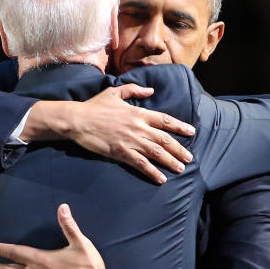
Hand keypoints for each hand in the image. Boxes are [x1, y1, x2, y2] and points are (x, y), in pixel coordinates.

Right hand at [25, 85, 194, 184]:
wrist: (78, 120)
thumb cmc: (95, 106)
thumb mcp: (115, 93)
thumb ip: (134, 90)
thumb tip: (150, 90)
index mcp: (138, 113)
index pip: (165, 120)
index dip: (179, 126)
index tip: (191, 131)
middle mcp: (138, 127)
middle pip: (164, 140)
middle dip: (179, 149)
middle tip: (189, 158)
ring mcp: (131, 141)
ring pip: (156, 153)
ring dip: (170, 162)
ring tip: (181, 169)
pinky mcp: (121, 153)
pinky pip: (141, 164)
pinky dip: (152, 172)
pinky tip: (161, 178)